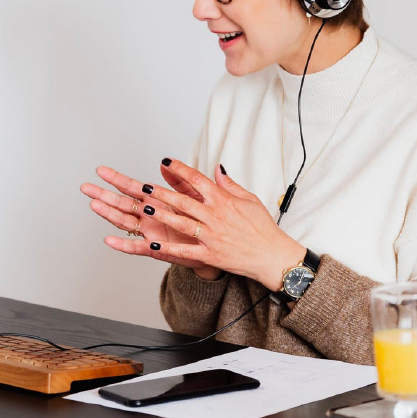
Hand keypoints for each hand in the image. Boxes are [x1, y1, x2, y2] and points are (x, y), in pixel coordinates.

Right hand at [81, 165, 221, 278]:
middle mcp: (149, 216)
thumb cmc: (201, 221)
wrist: (214, 247)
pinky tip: (109, 240)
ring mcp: (150, 232)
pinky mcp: (156, 249)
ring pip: (125, 222)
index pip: (133, 187)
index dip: (117, 179)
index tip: (101, 171)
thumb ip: (179, 180)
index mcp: (156, 201)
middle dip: (104, 195)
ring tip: (94, 205)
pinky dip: (123, 245)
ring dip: (109, 214)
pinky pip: (137, 247)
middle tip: (86, 187)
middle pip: (122, 204)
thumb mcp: (192, 196)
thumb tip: (165, 162)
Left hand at [138, 158, 306, 290]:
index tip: (166, 162)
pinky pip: (186, 251)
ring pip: (182, 223)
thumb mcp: (249, 200)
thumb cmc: (262, 228)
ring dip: (162, 215)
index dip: (180, 169)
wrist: (272, 256)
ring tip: (145, 208)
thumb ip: (229, 185)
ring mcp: (212, 236)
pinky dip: (169, 248)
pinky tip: (153, 244)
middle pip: (184, 201)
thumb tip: (217, 168)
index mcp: (224, 201)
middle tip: (144, 186)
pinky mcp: (211, 255)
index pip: (198, 180)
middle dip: (162, 192)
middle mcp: (216, 217)